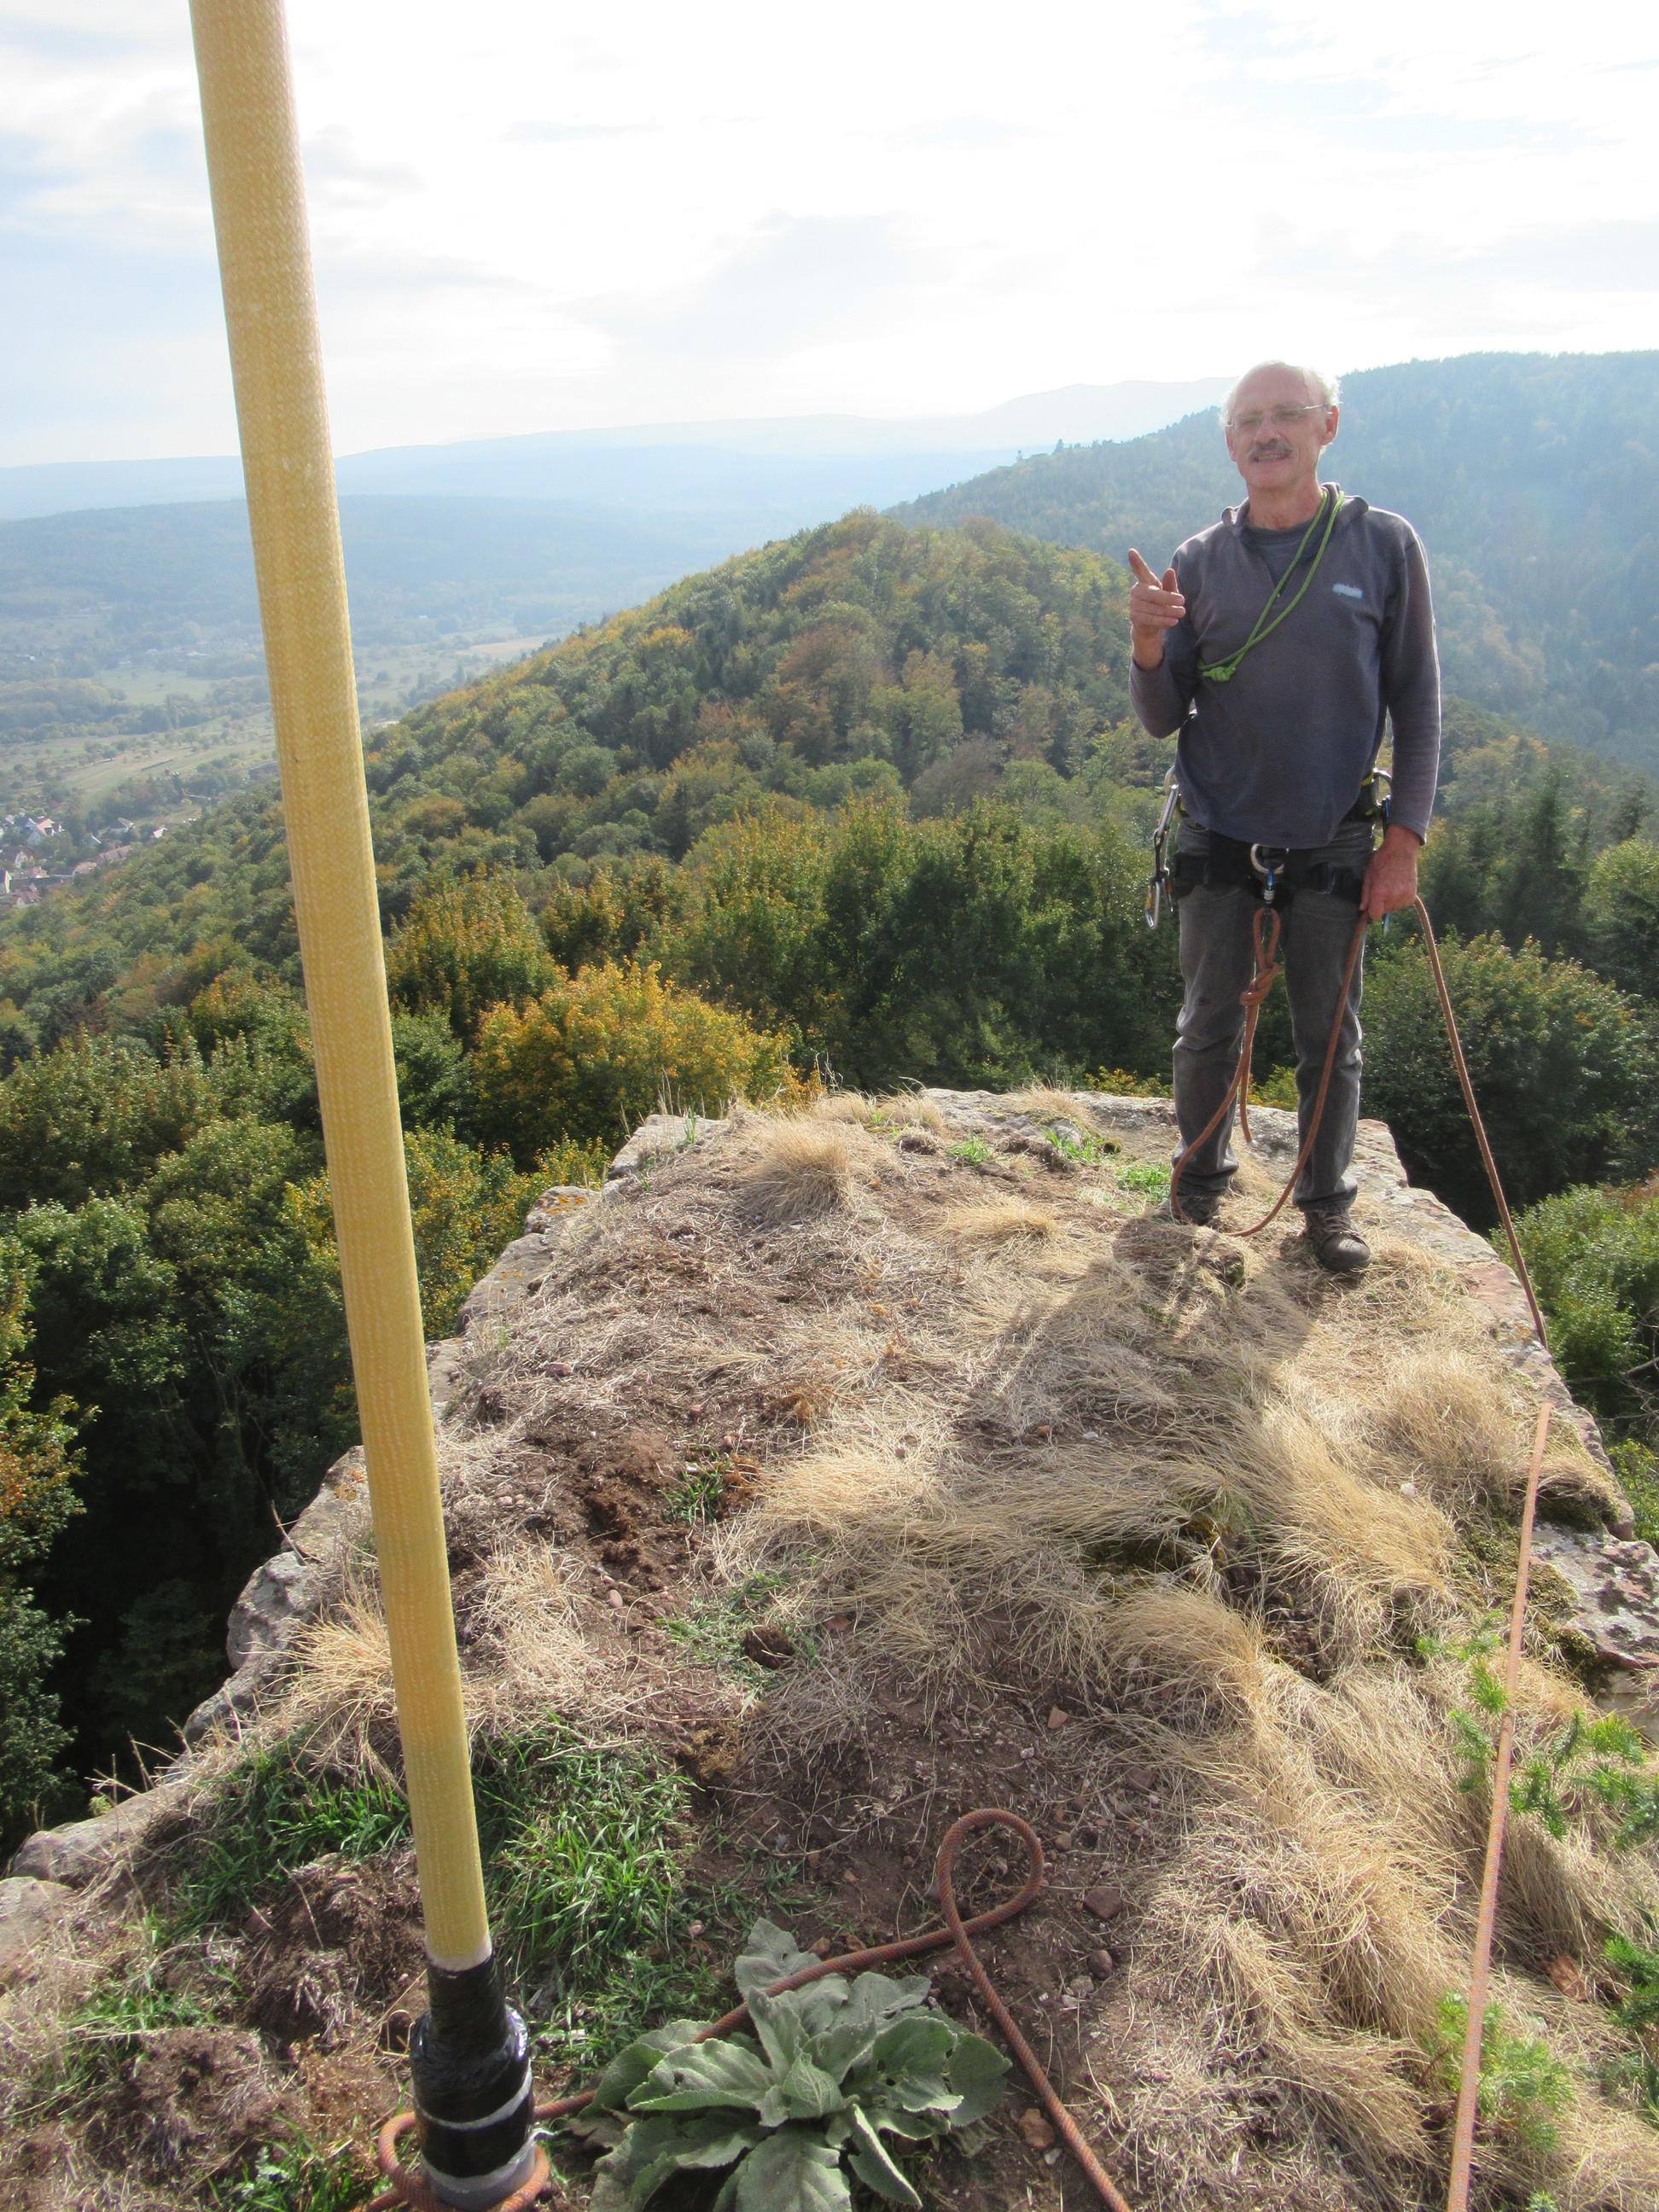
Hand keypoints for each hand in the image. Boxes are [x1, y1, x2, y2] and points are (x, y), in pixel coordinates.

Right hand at [1127, 548, 1184, 669]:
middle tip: (1183, 601)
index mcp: (1145, 580)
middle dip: (1168, 598)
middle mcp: (1136, 590)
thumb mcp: (1169, 593)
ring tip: (1182, 613)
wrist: (1151, 627)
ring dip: (1168, 610)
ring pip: (1152, 607)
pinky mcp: (1133, 616)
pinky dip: (1163, 620)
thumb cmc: (1162, 605)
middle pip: (1152, 593)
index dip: (1135, 561)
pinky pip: (1149, 618)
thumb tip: (1170, 570)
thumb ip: (1170, 584)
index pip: (1139, 570)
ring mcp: (1133, 603)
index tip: (1131, 551)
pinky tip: (1173, 621)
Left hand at [1361, 822, 1420, 919]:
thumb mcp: (1369, 876)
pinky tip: (1398, 887)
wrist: (1401, 850)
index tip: (1371, 904)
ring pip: (1394, 908)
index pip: (1375, 915)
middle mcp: (1394, 896)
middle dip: (1381, 904)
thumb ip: (1365, 894)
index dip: (1371, 911)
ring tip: (1391, 886)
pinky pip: (1404, 904)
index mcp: (1380, 892)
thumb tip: (1363, 909)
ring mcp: (1405, 896)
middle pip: (1384, 912)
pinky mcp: (1413, 895)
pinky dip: (1400, 899)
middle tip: (1382, 889)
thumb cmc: (1382, 861)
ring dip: (1391, 902)